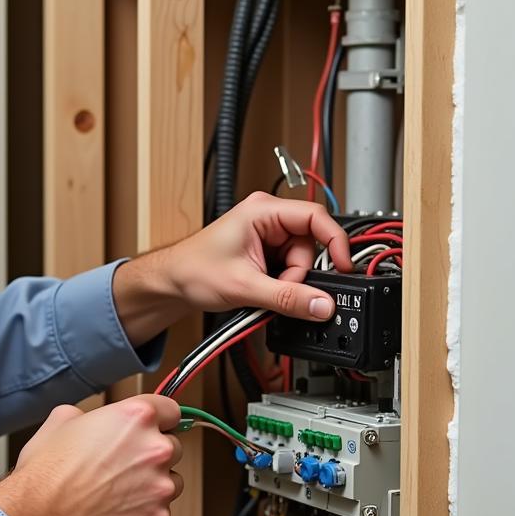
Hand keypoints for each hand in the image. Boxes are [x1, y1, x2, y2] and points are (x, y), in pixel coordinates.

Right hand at [0, 395, 183, 515]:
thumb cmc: (47, 474)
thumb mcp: (60, 421)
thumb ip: (89, 415)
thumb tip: (91, 421)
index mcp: (136, 418)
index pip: (171, 410)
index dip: (161, 420)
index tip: (157, 428)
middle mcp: (155, 450)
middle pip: (172, 447)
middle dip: (151, 456)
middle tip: (123, 466)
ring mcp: (160, 487)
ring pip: (171, 482)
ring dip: (152, 486)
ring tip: (117, 493)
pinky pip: (160, 513)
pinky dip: (143, 514)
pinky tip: (115, 513)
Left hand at [112, 192, 352, 344]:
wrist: (171, 283)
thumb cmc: (192, 270)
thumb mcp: (244, 286)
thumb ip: (286, 298)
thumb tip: (321, 305)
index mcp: (263, 210)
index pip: (316, 218)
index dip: (334, 243)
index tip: (343, 267)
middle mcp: (268, 218)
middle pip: (310, 246)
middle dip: (298, 275)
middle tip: (278, 290)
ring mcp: (267, 236)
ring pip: (300, 263)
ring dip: (287, 284)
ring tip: (261, 291)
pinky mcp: (265, 254)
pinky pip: (289, 271)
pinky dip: (281, 286)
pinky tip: (262, 290)